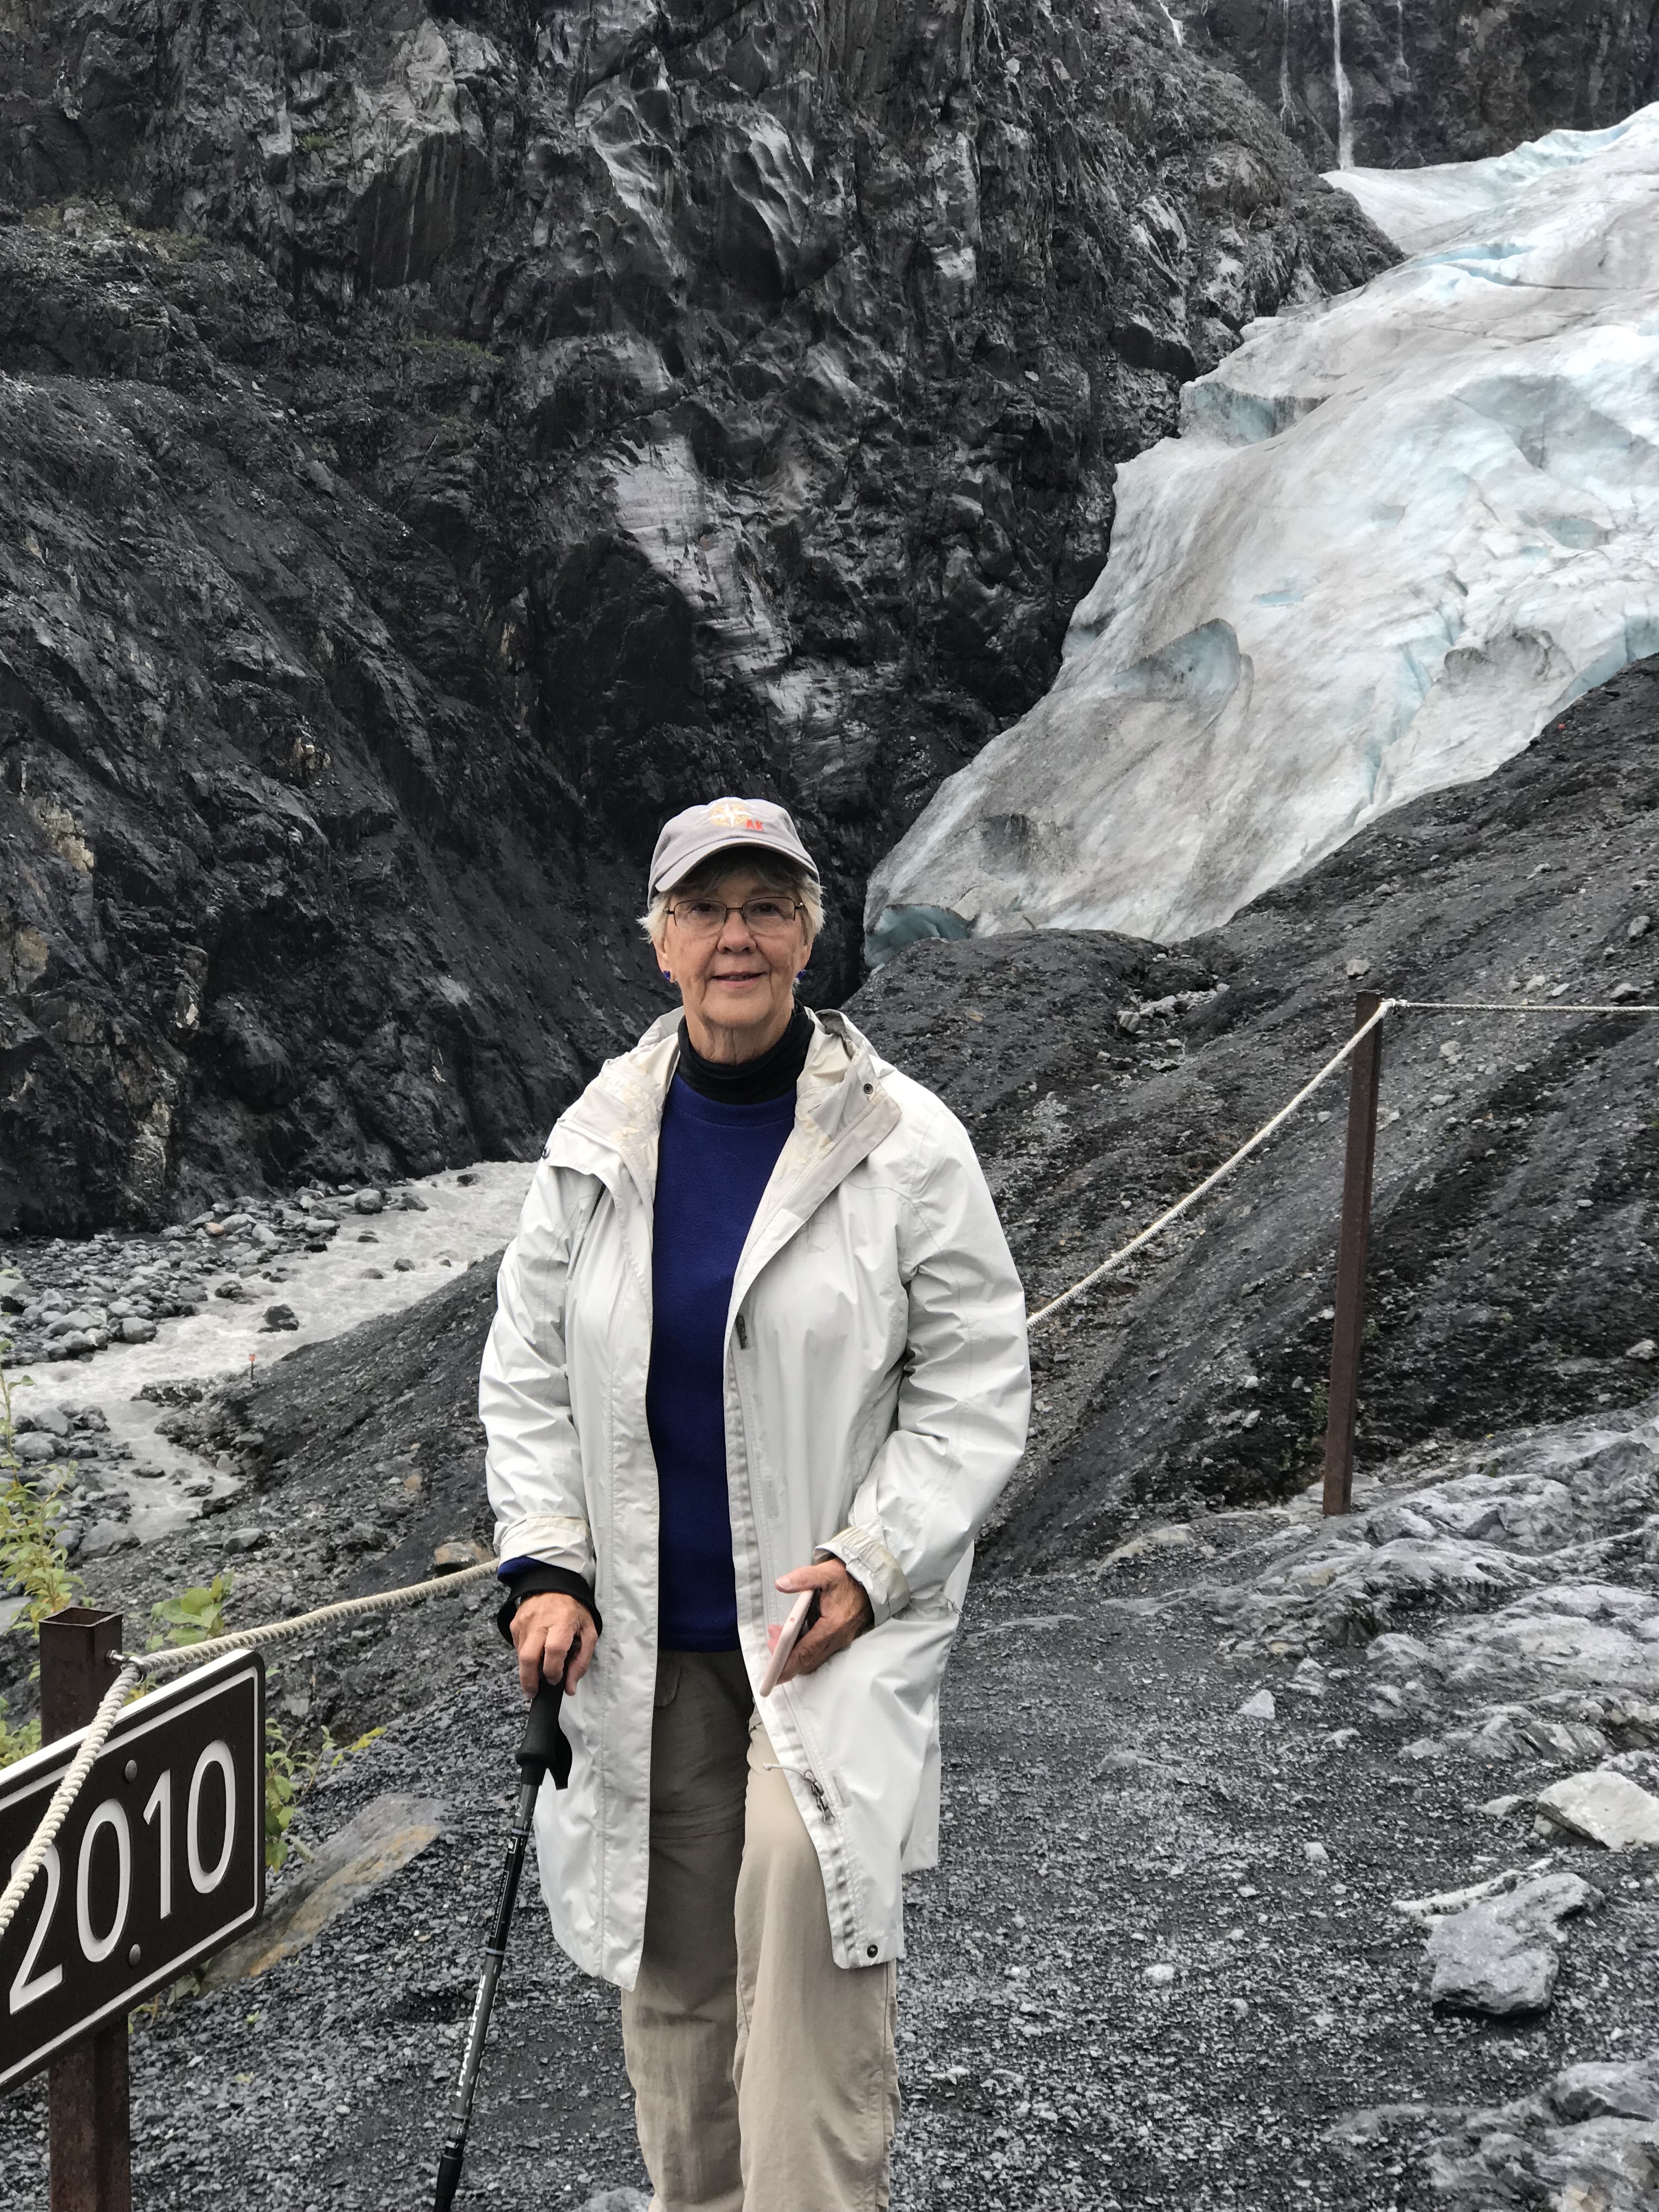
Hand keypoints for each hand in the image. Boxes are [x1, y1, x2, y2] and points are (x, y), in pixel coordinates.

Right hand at [510, 1591, 597, 1699]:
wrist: (554, 1585)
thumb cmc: (575, 1611)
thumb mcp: (588, 1633)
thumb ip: (581, 1662)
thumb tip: (569, 1688)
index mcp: (562, 1621)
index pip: (554, 1651)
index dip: (553, 1671)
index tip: (555, 1680)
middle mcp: (540, 1621)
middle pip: (528, 1657)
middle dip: (529, 1681)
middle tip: (534, 1693)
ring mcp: (524, 1621)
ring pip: (520, 1655)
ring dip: (527, 1670)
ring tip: (536, 1675)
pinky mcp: (514, 1623)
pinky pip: (517, 1647)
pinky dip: (524, 1656)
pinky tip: (534, 1654)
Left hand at [768, 1558, 872, 1685]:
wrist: (871, 1579)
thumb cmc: (848, 1577)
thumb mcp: (825, 1572)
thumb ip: (802, 1578)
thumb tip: (781, 1584)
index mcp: (832, 1625)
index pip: (806, 1652)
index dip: (787, 1664)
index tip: (772, 1674)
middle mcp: (838, 1638)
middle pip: (809, 1661)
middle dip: (787, 1659)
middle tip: (771, 1643)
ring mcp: (841, 1640)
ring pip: (814, 1658)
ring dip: (795, 1654)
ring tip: (778, 1638)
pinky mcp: (841, 1638)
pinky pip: (820, 1652)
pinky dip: (805, 1650)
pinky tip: (795, 1636)